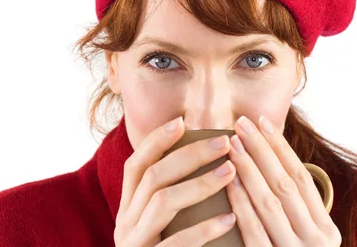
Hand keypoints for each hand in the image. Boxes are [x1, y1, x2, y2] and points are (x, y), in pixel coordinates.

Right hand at [114, 116, 238, 246]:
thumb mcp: (164, 226)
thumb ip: (175, 200)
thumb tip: (208, 160)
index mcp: (128, 209)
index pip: (135, 165)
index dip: (156, 140)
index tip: (182, 122)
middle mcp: (126, 224)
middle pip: (152, 176)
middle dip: (190, 155)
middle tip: (224, 143)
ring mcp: (134, 244)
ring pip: (162, 201)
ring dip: (200, 184)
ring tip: (231, 173)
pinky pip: (178, 242)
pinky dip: (205, 228)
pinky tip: (229, 219)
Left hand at [225, 115, 341, 245]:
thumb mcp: (309, 239)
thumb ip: (298, 213)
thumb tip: (273, 166)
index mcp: (327, 231)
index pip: (302, 177)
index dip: (281, 147)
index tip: (263, 122)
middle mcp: (316, 241)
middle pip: (285, 185)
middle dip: (262, 150)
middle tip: (242, 124)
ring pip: (269, 203)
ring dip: (249, 170)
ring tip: (233, 145)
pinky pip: (253, 230)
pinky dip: (241, 203)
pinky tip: (229, 181)